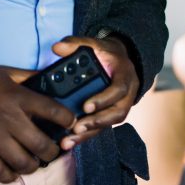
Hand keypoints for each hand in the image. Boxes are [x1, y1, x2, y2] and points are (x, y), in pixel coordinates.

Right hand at [0, 62, 72, 182]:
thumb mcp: (4, 72)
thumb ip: (27, 77)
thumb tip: (47, 79)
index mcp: (17, 97)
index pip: (53, 111)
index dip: (67, 120)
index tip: (70, 123)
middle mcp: (9, 120)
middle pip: (41, 145)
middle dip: (53, 151)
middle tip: (53, 150)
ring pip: (23, 163)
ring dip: (32, 166)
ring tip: (33, 162)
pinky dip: (7, 176)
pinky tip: (11, 172)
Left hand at [50, 34, 140, 150]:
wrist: (119, 61)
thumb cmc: (106, 54)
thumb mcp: (94, 44)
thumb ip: (76, 43)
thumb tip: (57, 47)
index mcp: (125, 75)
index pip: (119, 89)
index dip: (104, 99)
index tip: (86, 106)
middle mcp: (127, 93)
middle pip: (117, 112)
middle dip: (97, 122)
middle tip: (76, 128)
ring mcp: (121, 105)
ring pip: (110, 124)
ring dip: (91, 133)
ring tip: (70, 140)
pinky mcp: (111, 114)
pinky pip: (102, 127)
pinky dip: (87, 135)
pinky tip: (71, 141)